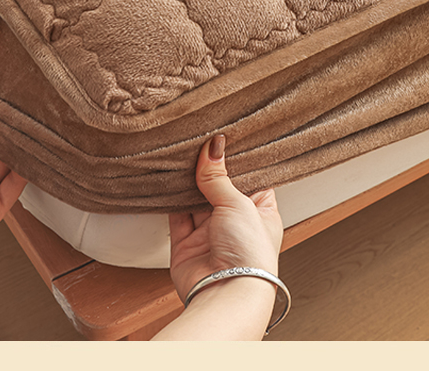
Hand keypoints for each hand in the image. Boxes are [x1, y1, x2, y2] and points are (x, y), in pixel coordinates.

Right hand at [168, 134, 282, 302]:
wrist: (225, 293)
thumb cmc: (249, 253)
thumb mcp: (238, 203)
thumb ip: (220, 175)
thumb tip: (213, 146)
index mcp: (260, 212)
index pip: (250, 179)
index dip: (238, 160)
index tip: (224, 136)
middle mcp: (236, 223)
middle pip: (219, 188)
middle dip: (208, 169)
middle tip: (198, 140)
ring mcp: (210, 234)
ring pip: (195, 200)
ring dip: (188, 182)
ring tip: (180, 154)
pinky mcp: (187, 244)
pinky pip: (177, 216)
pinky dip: (171, 199)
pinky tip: (167, 179)